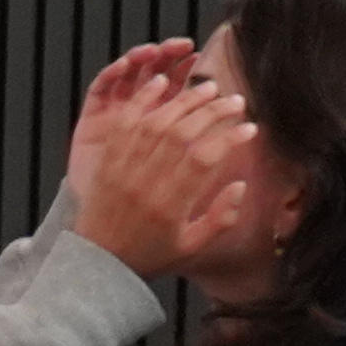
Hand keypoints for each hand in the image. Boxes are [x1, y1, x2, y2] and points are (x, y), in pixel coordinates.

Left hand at [66, 50, 268, 282]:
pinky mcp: (106, 161)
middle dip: (212, 111)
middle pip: (181, 134)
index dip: (229, 139)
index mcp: (170, 206)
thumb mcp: (191, 247)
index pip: (204, 160)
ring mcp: (123, 170)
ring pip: (154, 123)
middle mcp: (146, 183)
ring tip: (207, 87)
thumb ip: (220, 218)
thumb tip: (240, 185)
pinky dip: (142, 100)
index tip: (250, 128)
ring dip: (183, 100)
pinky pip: (123, 124)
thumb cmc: (148, 255)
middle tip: (235, 100)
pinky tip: (161, 83)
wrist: (96, 262)